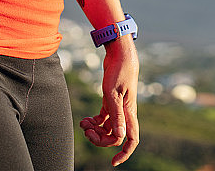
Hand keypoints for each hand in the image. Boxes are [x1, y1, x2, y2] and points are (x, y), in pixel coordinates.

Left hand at [79, 37, 138, 165]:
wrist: (120, 53)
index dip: (124, 153)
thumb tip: (120, 137)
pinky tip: (86, 119)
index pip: (131, 140)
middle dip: (100, 139)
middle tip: (86, 132)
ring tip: (83, 124)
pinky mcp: (111, 100)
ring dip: (95, 130)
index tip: (113, 162)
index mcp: (129, 113)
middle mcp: (125, 112)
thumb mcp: (113, 92)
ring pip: (108, 128)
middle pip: (115, 136)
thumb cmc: (119, 70)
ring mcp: (118, 106)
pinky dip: (95, 121)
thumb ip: (116, 114)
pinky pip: (104, 118)